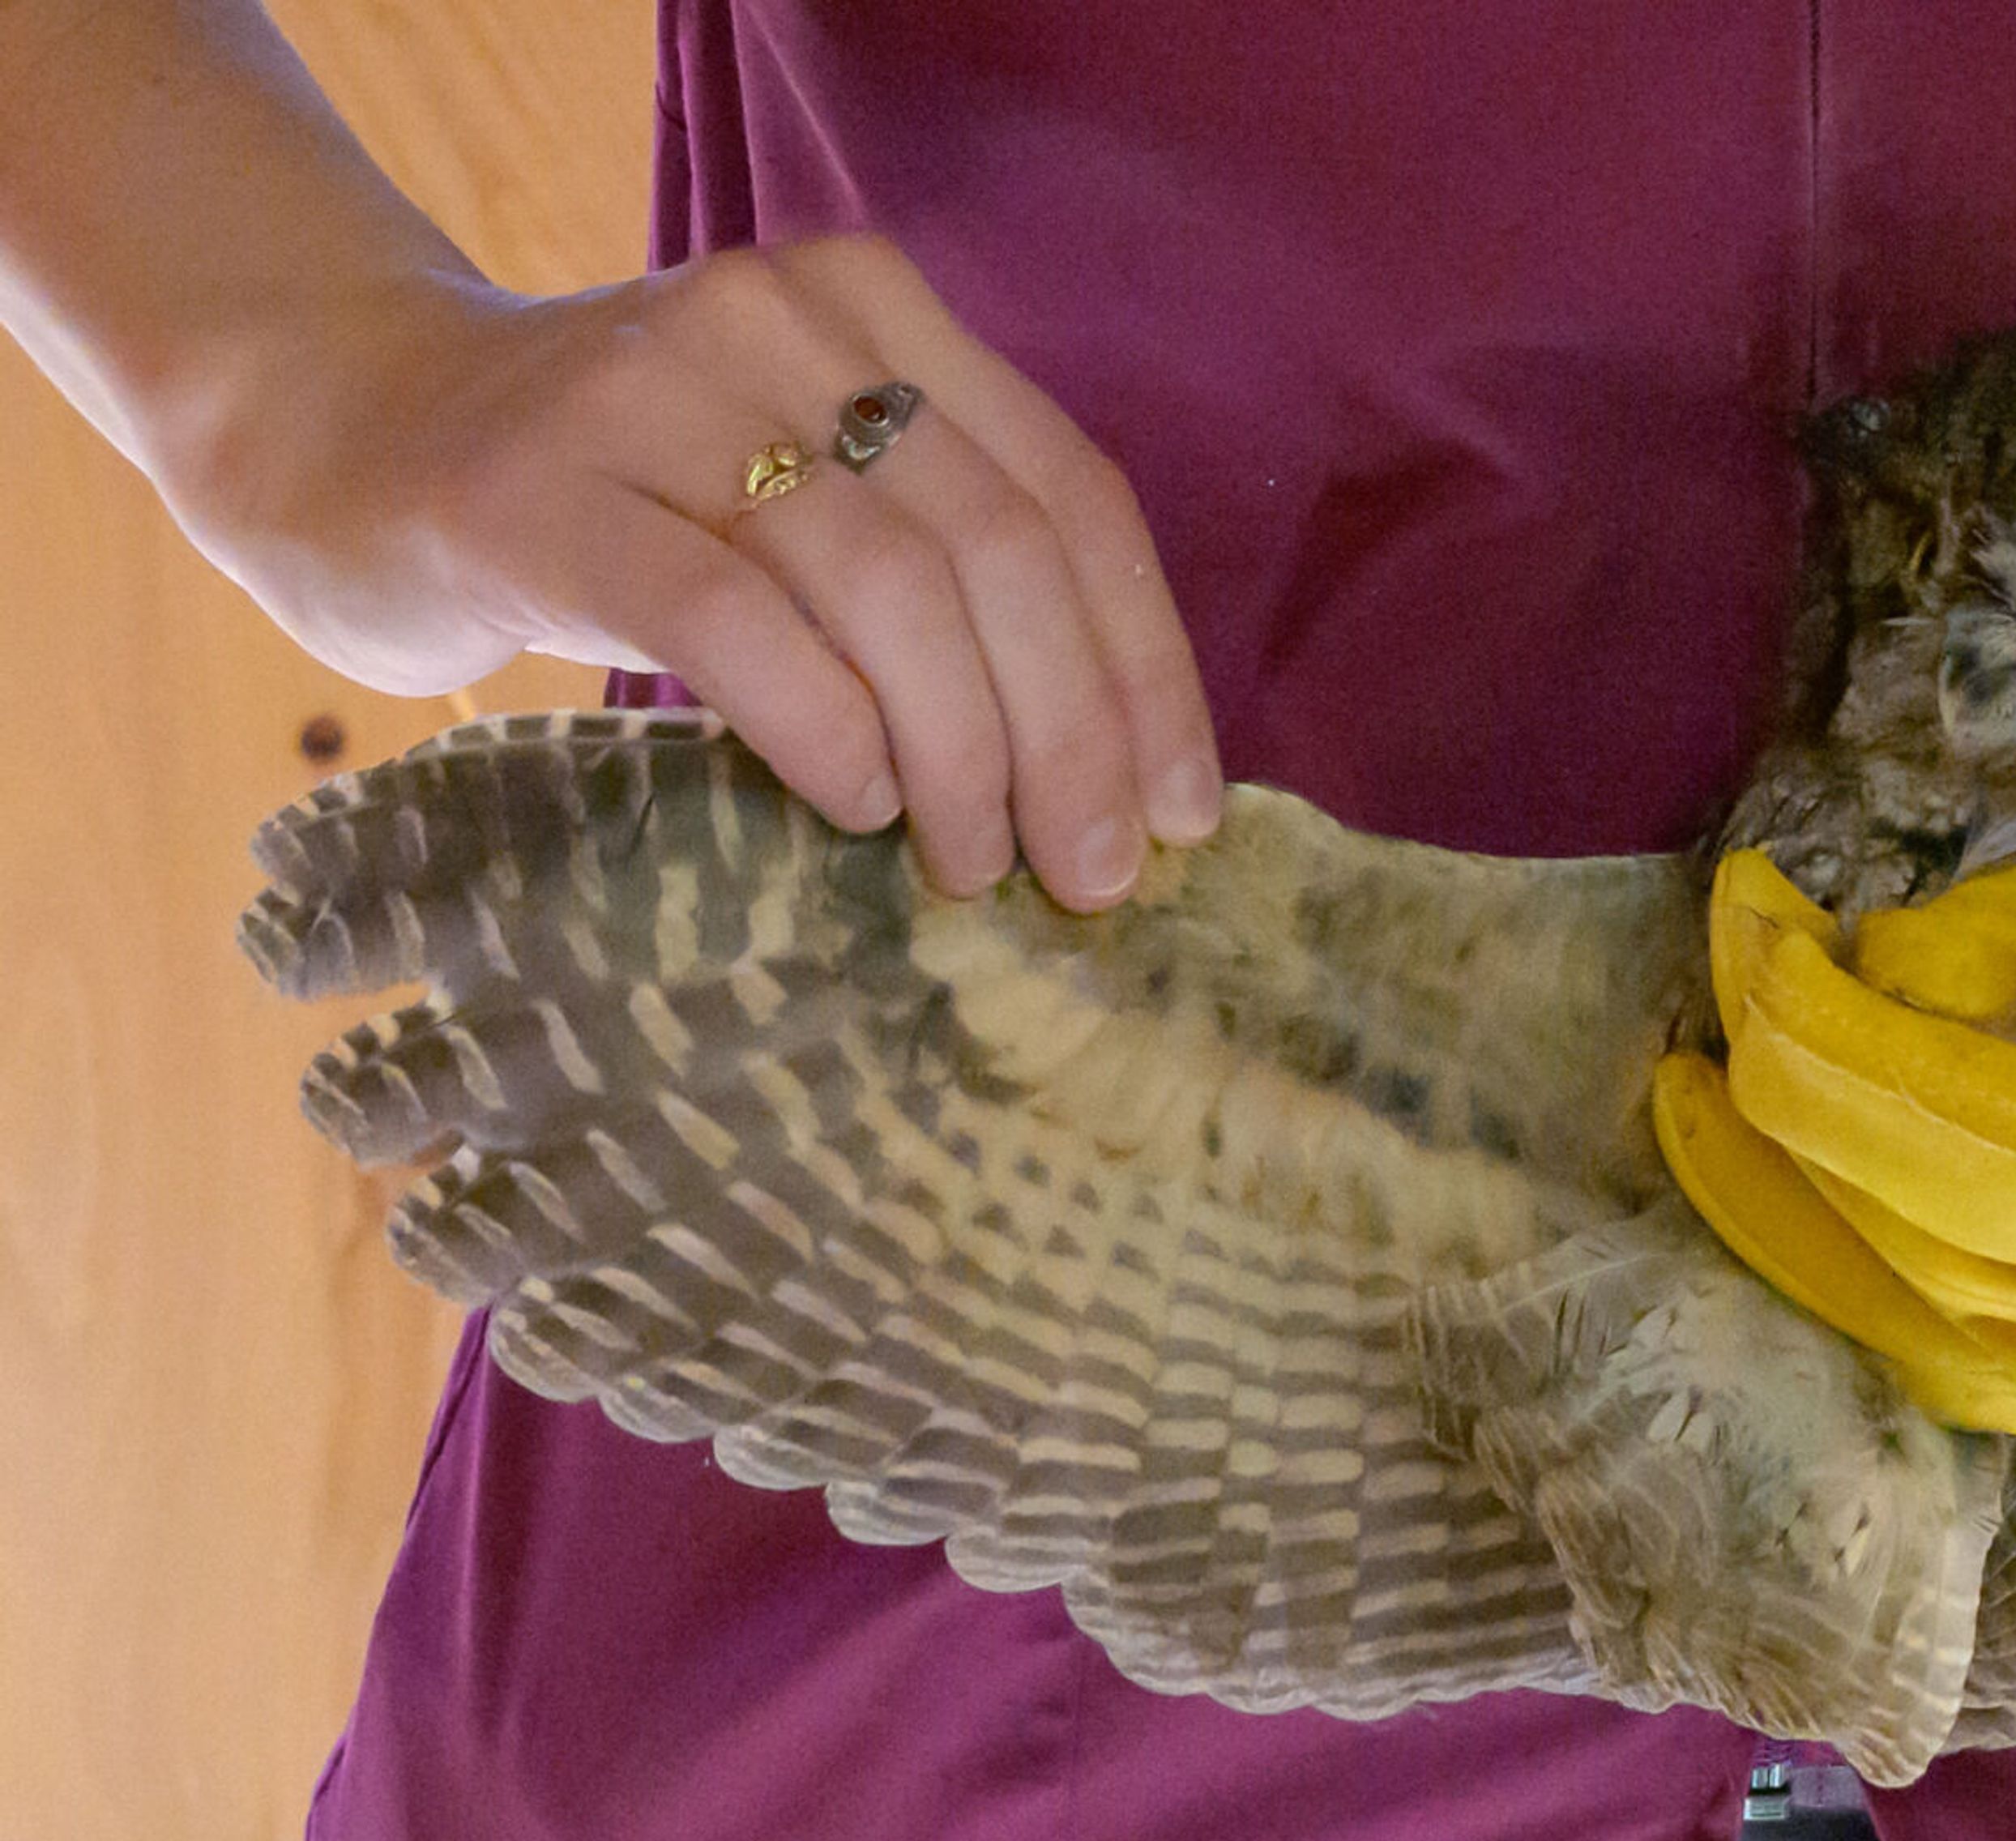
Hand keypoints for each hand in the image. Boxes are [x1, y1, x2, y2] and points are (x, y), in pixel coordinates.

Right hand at [161, 235, 1215, 907]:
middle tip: (1090, 875)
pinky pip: (737, 622)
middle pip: (996, 547)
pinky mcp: (542, 488)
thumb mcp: (800, 501)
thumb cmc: (621, 507)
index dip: (1145, 669)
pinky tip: (856, 807)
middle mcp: (779, 320)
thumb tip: (1111, 771)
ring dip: (963, 755)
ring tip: (973, 864)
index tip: (1184, 813)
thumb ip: (940, 574)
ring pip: (885, 588)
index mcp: (876, 308)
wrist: (348, 439)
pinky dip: (827, 730)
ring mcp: (654, 390)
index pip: (1071, 496)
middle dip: (1072, 736)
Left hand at [1661, 666, 2015, 1438]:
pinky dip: (1918, 1305)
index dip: (1812, 1033)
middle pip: (1924, 1269)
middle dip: (1770, 1156)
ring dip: (1820, 1248)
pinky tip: (1858, 1228)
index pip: (1950, 1138)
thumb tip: (1855, 980)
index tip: (1742, 923)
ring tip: (1735, 1144)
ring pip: (1961, 1358)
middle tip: (1684, 1056)